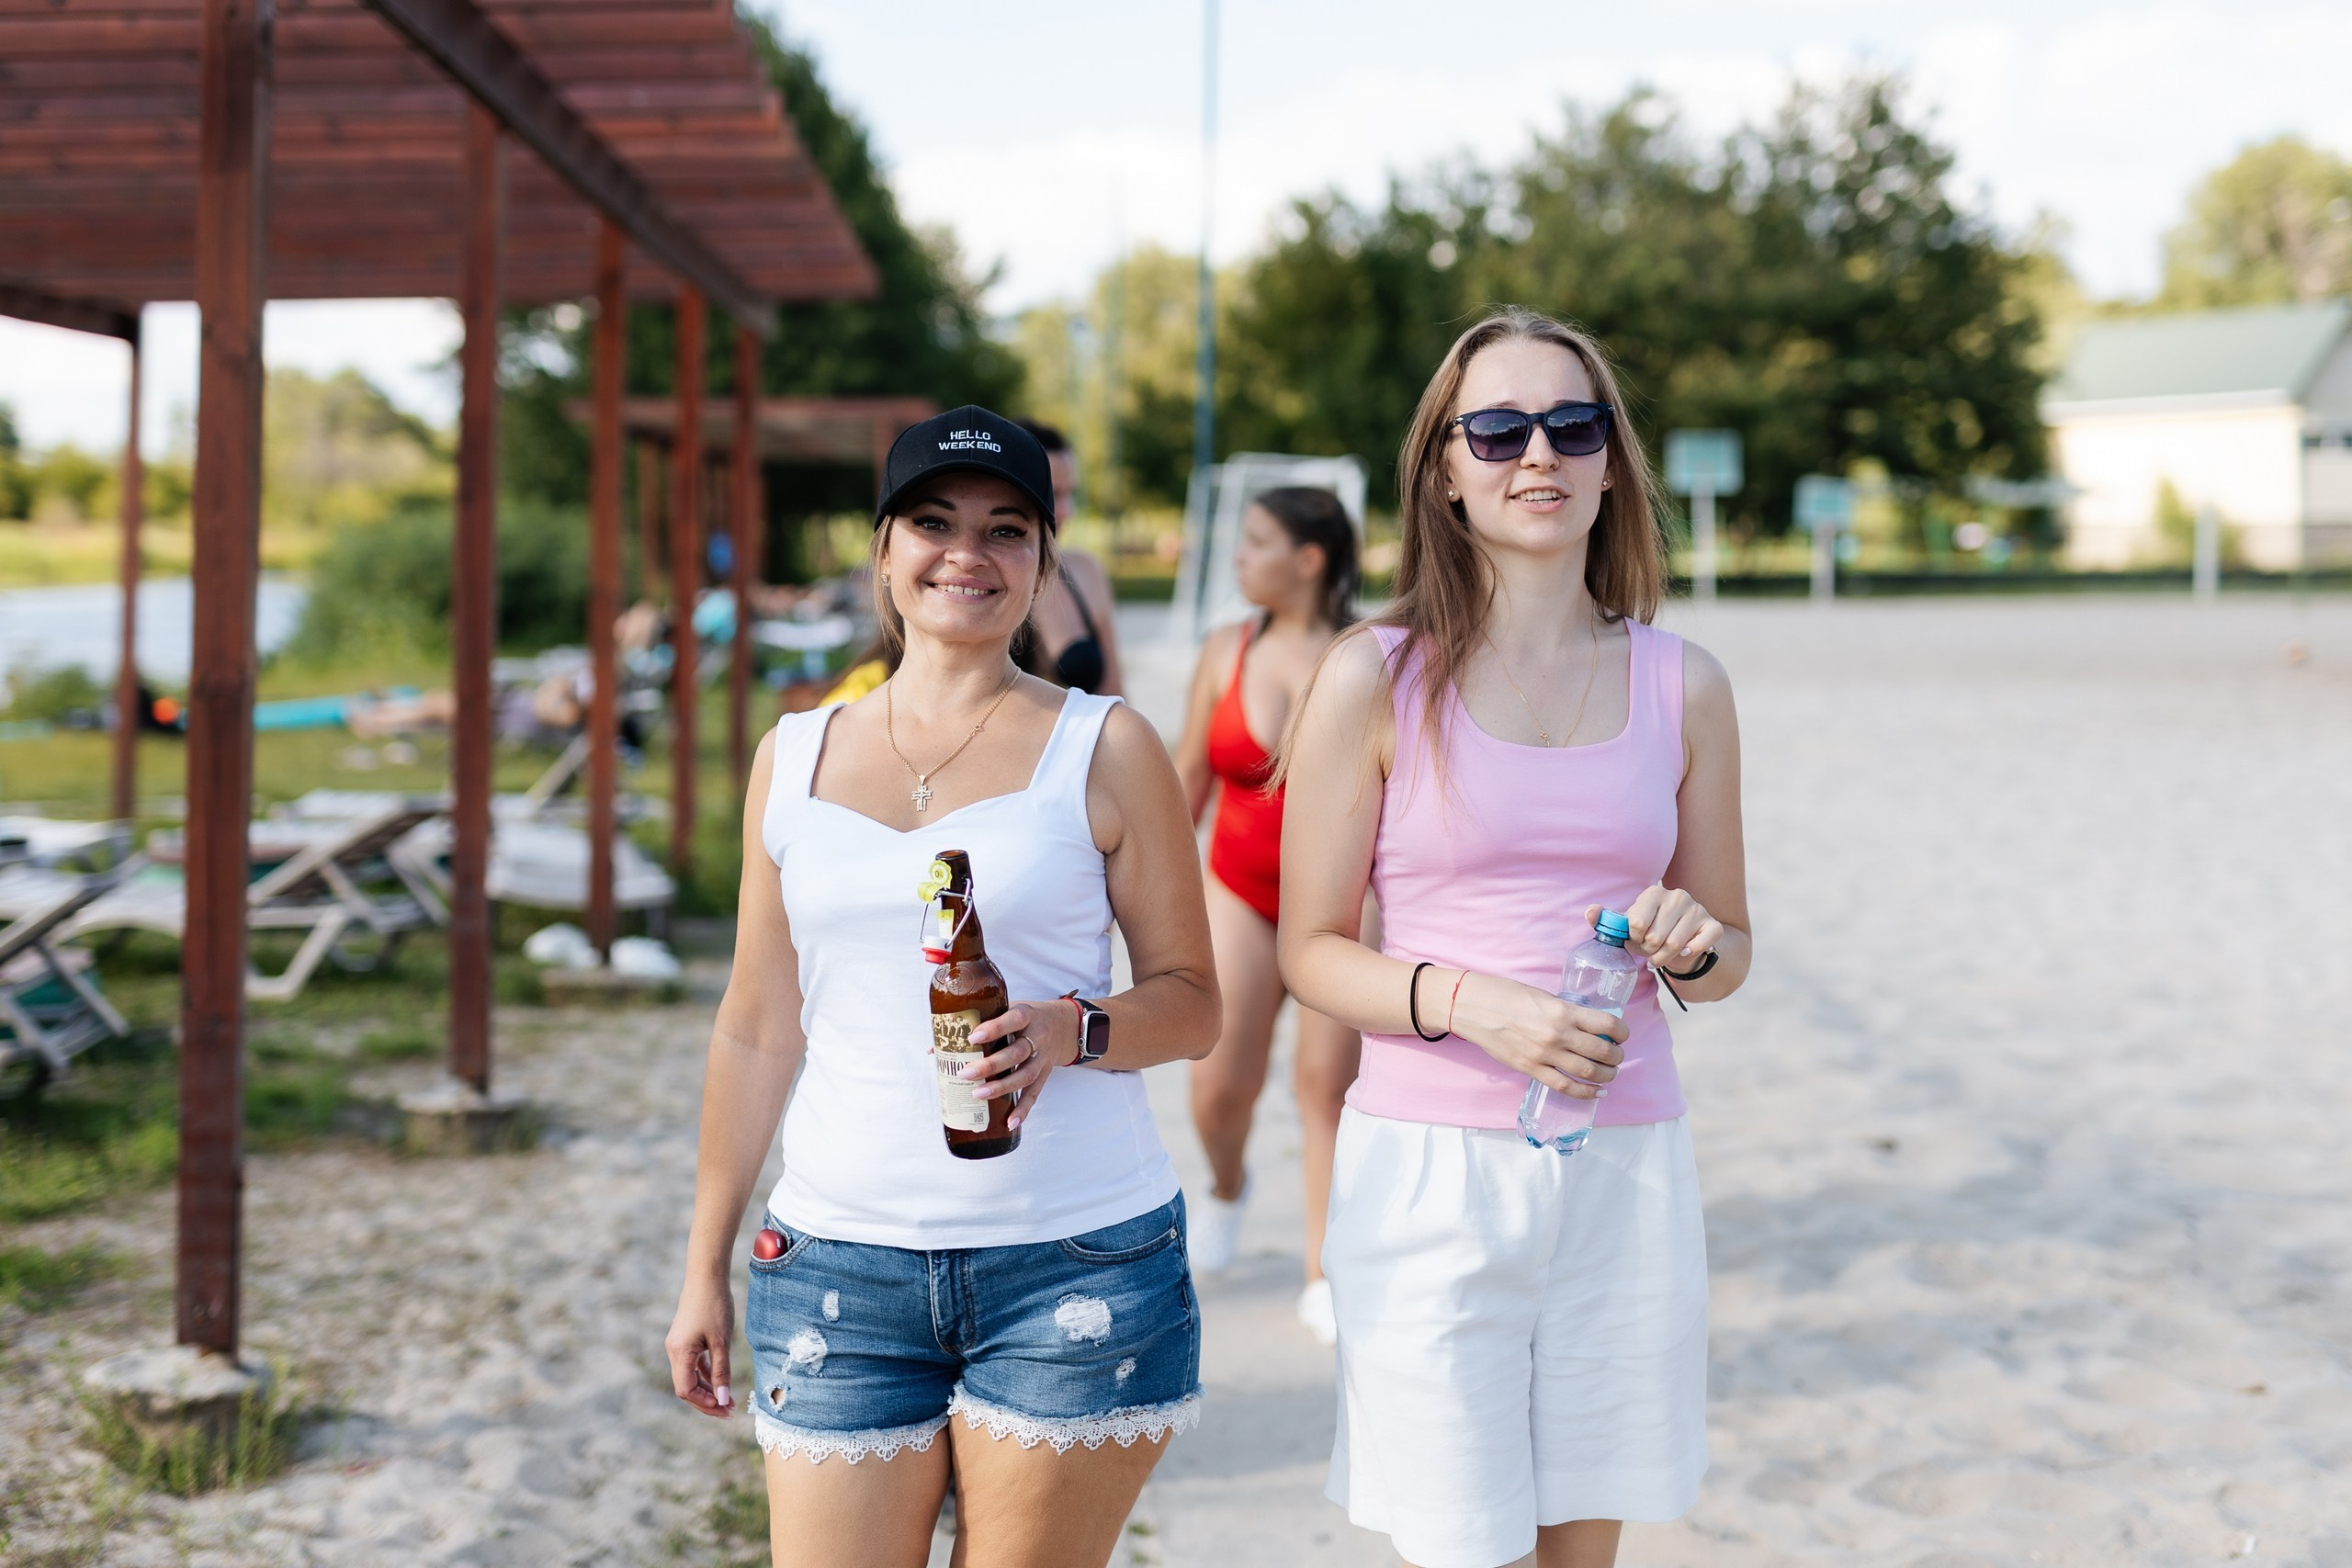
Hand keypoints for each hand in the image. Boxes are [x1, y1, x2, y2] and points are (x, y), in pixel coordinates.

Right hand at [665, 1274, 735, 1418]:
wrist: (707, 1277)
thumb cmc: (715, 1306)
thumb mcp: (722, 1341)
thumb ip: (721, 1371)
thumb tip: (723, 1400)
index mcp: (679, 1353)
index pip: (686, 1390)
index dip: (704, 1403)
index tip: (725, 1408)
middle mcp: (674, 1352)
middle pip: (687, 1387)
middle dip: (707, 1401)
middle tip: (730, 1410)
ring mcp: (678, 1346)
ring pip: (690, 1376)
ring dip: (708, 1389)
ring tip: (729, 1400)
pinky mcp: (685, 1340)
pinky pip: (693, 1364)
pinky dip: (706, 1375)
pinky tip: (720, 1382)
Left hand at [964, 998, 1081, 1130]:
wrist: (1062, 1025)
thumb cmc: (1024, 1018)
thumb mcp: (1006, 1009)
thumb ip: (975, 1026)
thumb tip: (934, 1049)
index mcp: (1027, 1015)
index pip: (1013, 1020)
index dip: (994, 1029)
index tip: (972, 1038)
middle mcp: (1038, 1036)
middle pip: (1017, 1053)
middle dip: (991, 1065)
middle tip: (965, 1073)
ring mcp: (1043, 1058)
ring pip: (1025, 1075)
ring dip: (1001, 1088)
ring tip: (978, 1094)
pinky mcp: (1045, 1074)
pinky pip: (1035, 1094)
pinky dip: (1023, 1110)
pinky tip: (1010, 1122)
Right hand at [1445, 970, 1623, 1099]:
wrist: (1474, 1007)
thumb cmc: (1505, 995)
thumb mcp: (1543, 996)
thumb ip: (1565, 1012)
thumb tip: (1587, 1026)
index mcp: (1563, 1011)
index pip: (1607, 1025)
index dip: (1621, 1032)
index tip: (1621, 1035)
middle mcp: (1558, 1034)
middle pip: (1602, 1052)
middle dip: (1617, 1056)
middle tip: (1617, 1055)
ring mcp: (1545, 1054)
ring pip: (1588, 1072)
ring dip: (1606, 1075)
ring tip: (1609, 1073)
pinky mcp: (1531, 1069)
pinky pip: (1565, 1086)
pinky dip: (1585, 1093)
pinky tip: (1596, 1092)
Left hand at [1600, 885, 1722, 972]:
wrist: (1683, 942)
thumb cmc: (1651, 931)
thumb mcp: (1628, 925)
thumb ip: (1607, 919)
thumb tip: (1590, 913)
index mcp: (1653, 893)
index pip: (1636, 923)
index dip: (1634, 939)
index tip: (1637, 939)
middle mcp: (1677, 896)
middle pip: (1655, 937)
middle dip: (1648, 951)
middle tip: (1649, 951)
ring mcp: (1697, 909)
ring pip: (1675, 945)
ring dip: (1664, 957)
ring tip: (1661, 955)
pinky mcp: (1712, 925)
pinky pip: (1700, 944)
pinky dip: (1690, 953)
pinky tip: (1685, 952)